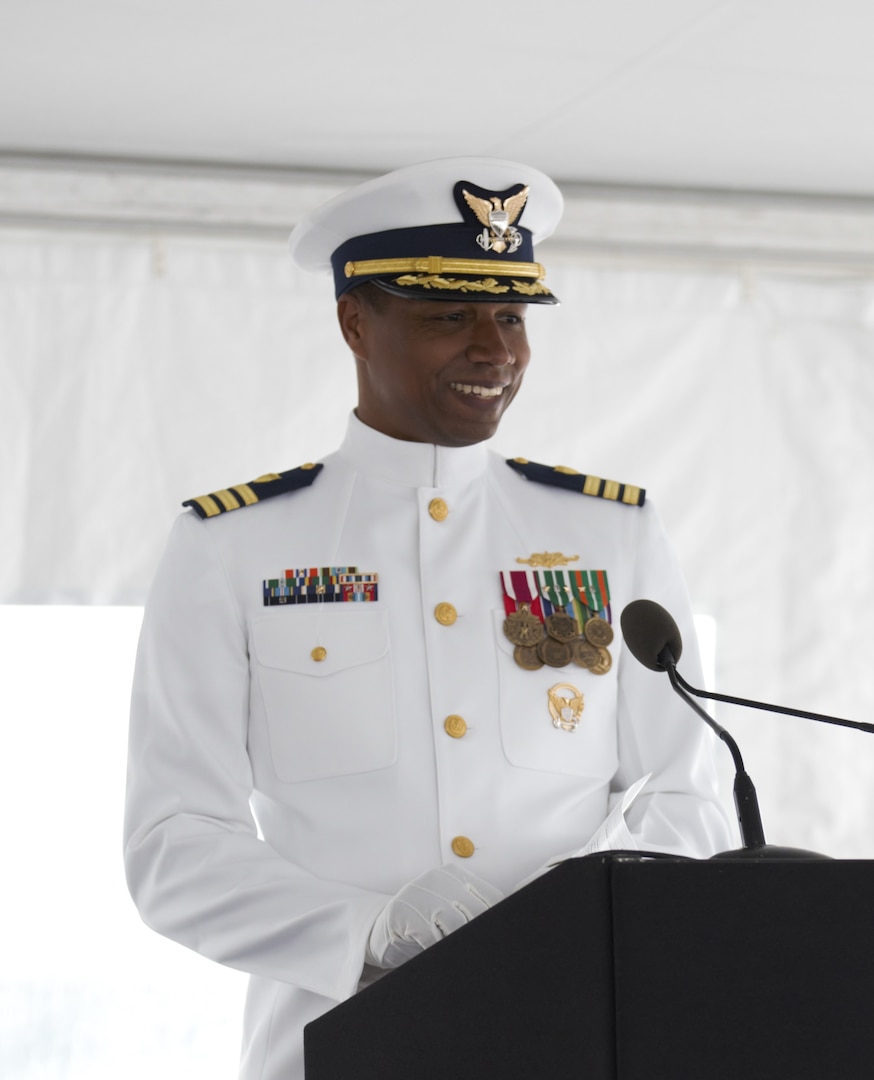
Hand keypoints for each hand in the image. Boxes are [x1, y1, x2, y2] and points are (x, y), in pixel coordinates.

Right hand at [366, 863, 502, 969]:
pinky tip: (433, 949)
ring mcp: (419, 893)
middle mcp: (438, 879)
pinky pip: (431, 938)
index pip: (490, 896)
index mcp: (454, 874)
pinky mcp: (403, 913)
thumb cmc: (423, 922)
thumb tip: (500, 919)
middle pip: (476, 911)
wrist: (382, 930)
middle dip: (476, 929)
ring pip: (456, 924)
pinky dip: (437, 948)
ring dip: (456, 938)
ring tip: (450, 943)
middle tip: (473, 942)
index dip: (495, 917)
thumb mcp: (449, 908)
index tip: (498, 935)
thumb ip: (472, 910)